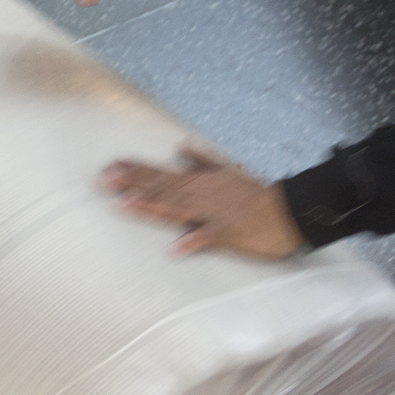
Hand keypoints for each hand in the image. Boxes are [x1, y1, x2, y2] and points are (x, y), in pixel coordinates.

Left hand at [100, 145, 305, 258]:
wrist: (290, 211)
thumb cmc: (256, 195)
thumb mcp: (228, 171)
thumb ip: (202, 160)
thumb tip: (181, 146)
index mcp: (200, 182)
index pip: (162, 174)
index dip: (135, 170)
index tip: (109, 167)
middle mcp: (202, 193)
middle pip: (162, 187)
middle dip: (132, 183)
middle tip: (104, 180)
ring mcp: (214, 212)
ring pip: (179, 207)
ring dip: (152, 205)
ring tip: (126, 204)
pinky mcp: (230, 232)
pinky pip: (210, 236)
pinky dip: (194, 241)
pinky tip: (176, 248)